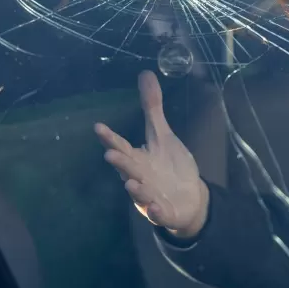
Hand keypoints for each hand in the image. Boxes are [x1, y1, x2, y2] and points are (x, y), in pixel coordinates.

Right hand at [95, 71, 208, 238]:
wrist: (189, 198)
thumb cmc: (169, 165)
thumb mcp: (162, 135)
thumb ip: (152, 108)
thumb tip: (145, 74)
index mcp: (138, 158)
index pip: (122, 146)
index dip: (111, 138)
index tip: (99, 127)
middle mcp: (140, 177)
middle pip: (128, 169)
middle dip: (120, 162)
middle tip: (110, 154)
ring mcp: (150, 196)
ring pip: (140, 193)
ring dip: (136, 189)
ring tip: (130, 182)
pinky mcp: (164, 212)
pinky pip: (159, 213)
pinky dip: (156, 211)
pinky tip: (156, 207)